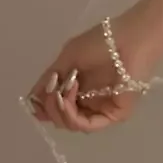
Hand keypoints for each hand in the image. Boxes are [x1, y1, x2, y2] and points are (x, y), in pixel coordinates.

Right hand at [24, 10, 155, 133]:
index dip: (42, 107)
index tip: (33, 101)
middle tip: (52, 91)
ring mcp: (102, 109)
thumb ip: (49, 80)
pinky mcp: (115, 115)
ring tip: (62, 90)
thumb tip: (32, 98)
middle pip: (60, 118)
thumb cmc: (101, 42)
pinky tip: (69, 96)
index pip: (56, 107)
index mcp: (79, 88)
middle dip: (49, 107)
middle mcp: (89, 101)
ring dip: (59, 109)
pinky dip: (72, 114)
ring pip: (71, 124)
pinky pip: (88, 125)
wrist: (130, 37)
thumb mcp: (67, 59)